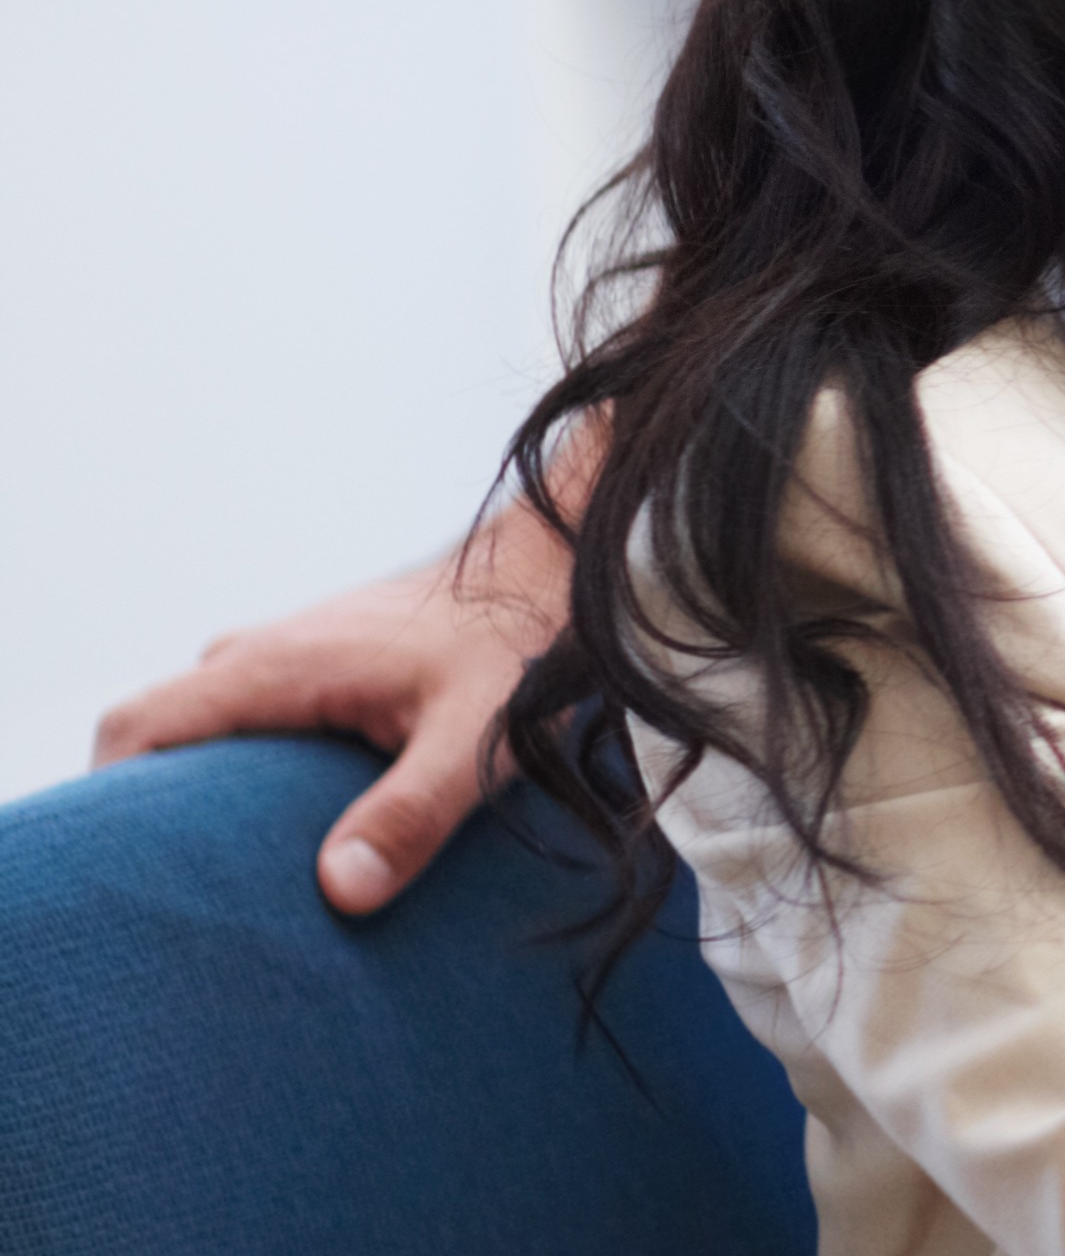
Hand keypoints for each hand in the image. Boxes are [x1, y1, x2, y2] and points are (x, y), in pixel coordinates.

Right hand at [90, 497, 568, 915]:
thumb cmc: (520, 644)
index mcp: (273, 666)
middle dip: (160, 814)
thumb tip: (340, 890)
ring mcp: (283, 656)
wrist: (553, 572)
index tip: (134, 869)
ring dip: (214, 796)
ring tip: (248, 874)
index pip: (135, 728)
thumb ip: (412, 812)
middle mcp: (260, 655)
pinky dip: (255, 774)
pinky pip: (251, 724)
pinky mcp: (317, 667)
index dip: (109, 800)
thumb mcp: (477, 739)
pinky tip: (300, 830)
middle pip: (160, 741)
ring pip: (207, 733)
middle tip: (198, 893)